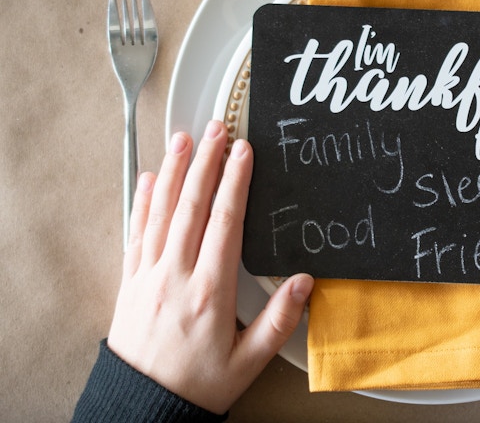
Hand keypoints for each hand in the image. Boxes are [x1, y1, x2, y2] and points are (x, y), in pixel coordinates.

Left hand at [107, 120, 313, 413]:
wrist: (141, 407)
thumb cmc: (198, 385)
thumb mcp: (249, 360)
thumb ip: (280, 321)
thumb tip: (306, 282)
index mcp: (211, 291)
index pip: (224, 222)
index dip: (235, 182)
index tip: (242, 152)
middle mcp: (177, 275)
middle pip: (192, 206)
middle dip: (206, 162)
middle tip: (216, 127)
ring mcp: (149, 276)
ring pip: (162, 213)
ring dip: (175, 172)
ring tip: (184, 139)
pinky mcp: (131, 282)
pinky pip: (136, 233)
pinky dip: (144, 202)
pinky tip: (151, 179)